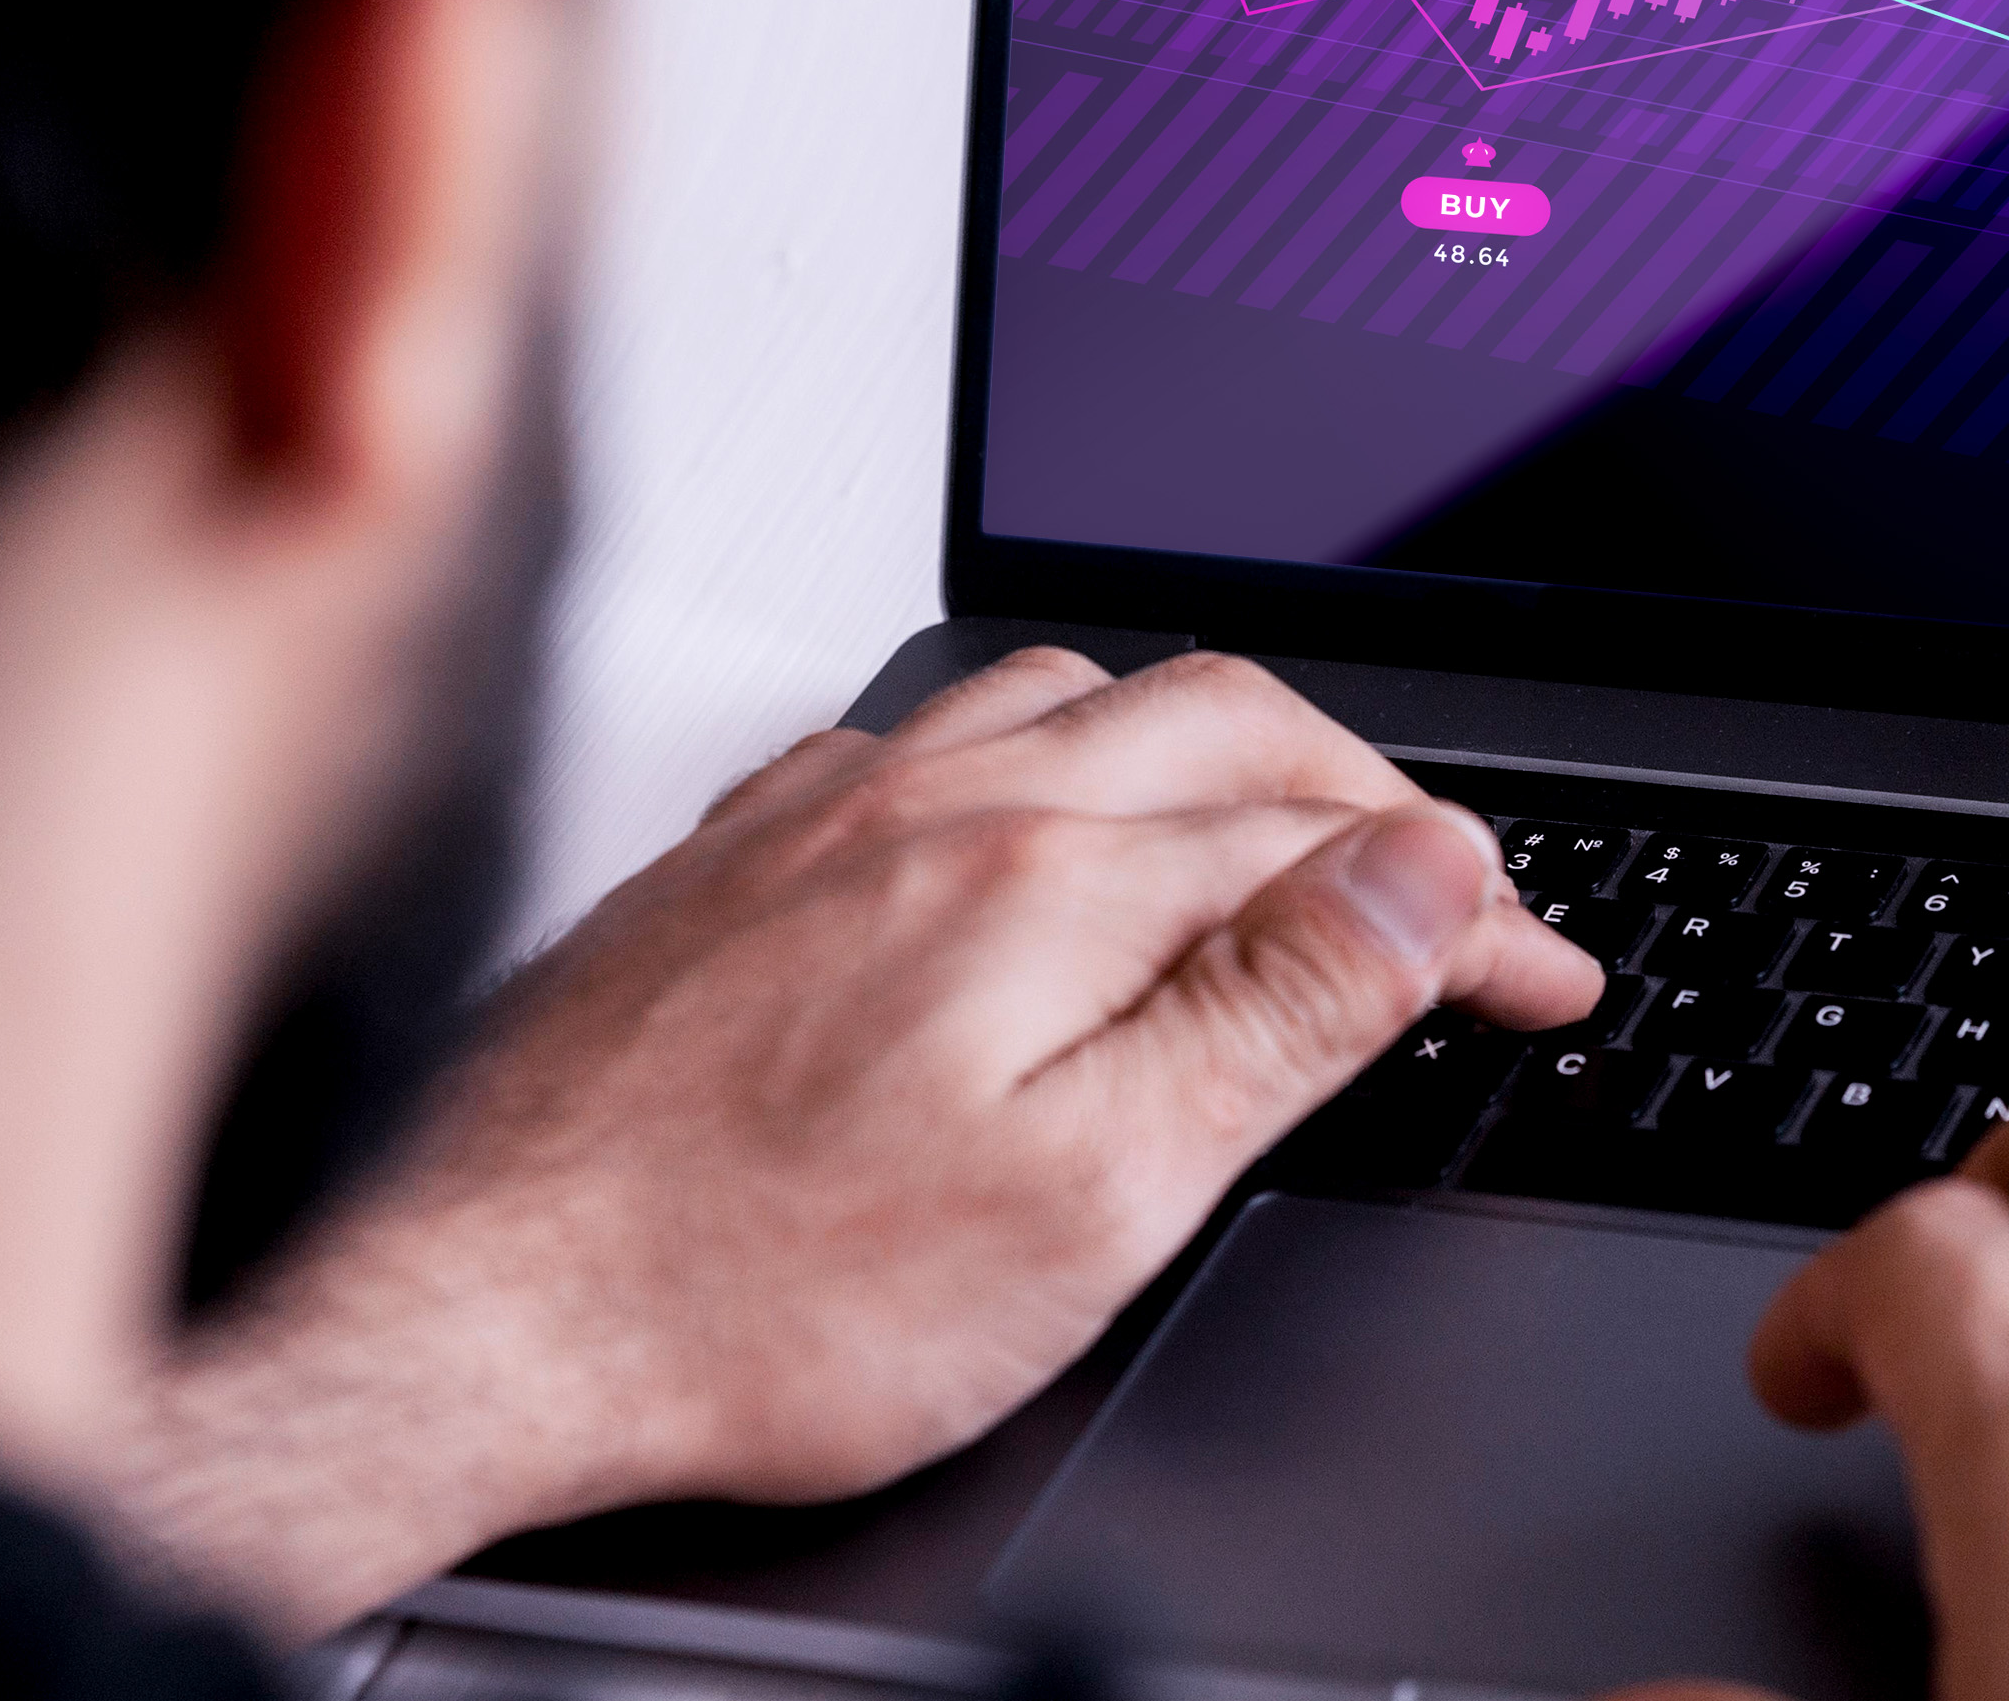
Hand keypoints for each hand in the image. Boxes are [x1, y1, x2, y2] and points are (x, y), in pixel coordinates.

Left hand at [113, 646, 1599, 1635]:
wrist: (466, 1314)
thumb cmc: (748, 1296)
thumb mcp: (1091, 1194)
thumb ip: (1273, 1012)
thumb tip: (1420, 875)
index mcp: (1053, 880)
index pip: (1336, 848)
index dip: (1472, 910)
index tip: (1542, 973)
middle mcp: (939, 806)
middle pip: (1216, 722)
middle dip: (1362, 784)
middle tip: (1438, 883)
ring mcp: (820, 819)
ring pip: (1062, 694)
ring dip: (1194, 742)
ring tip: (1257, 821)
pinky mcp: (727, 861)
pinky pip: (911, 736)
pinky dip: (1021, 756)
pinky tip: (1004, 825)